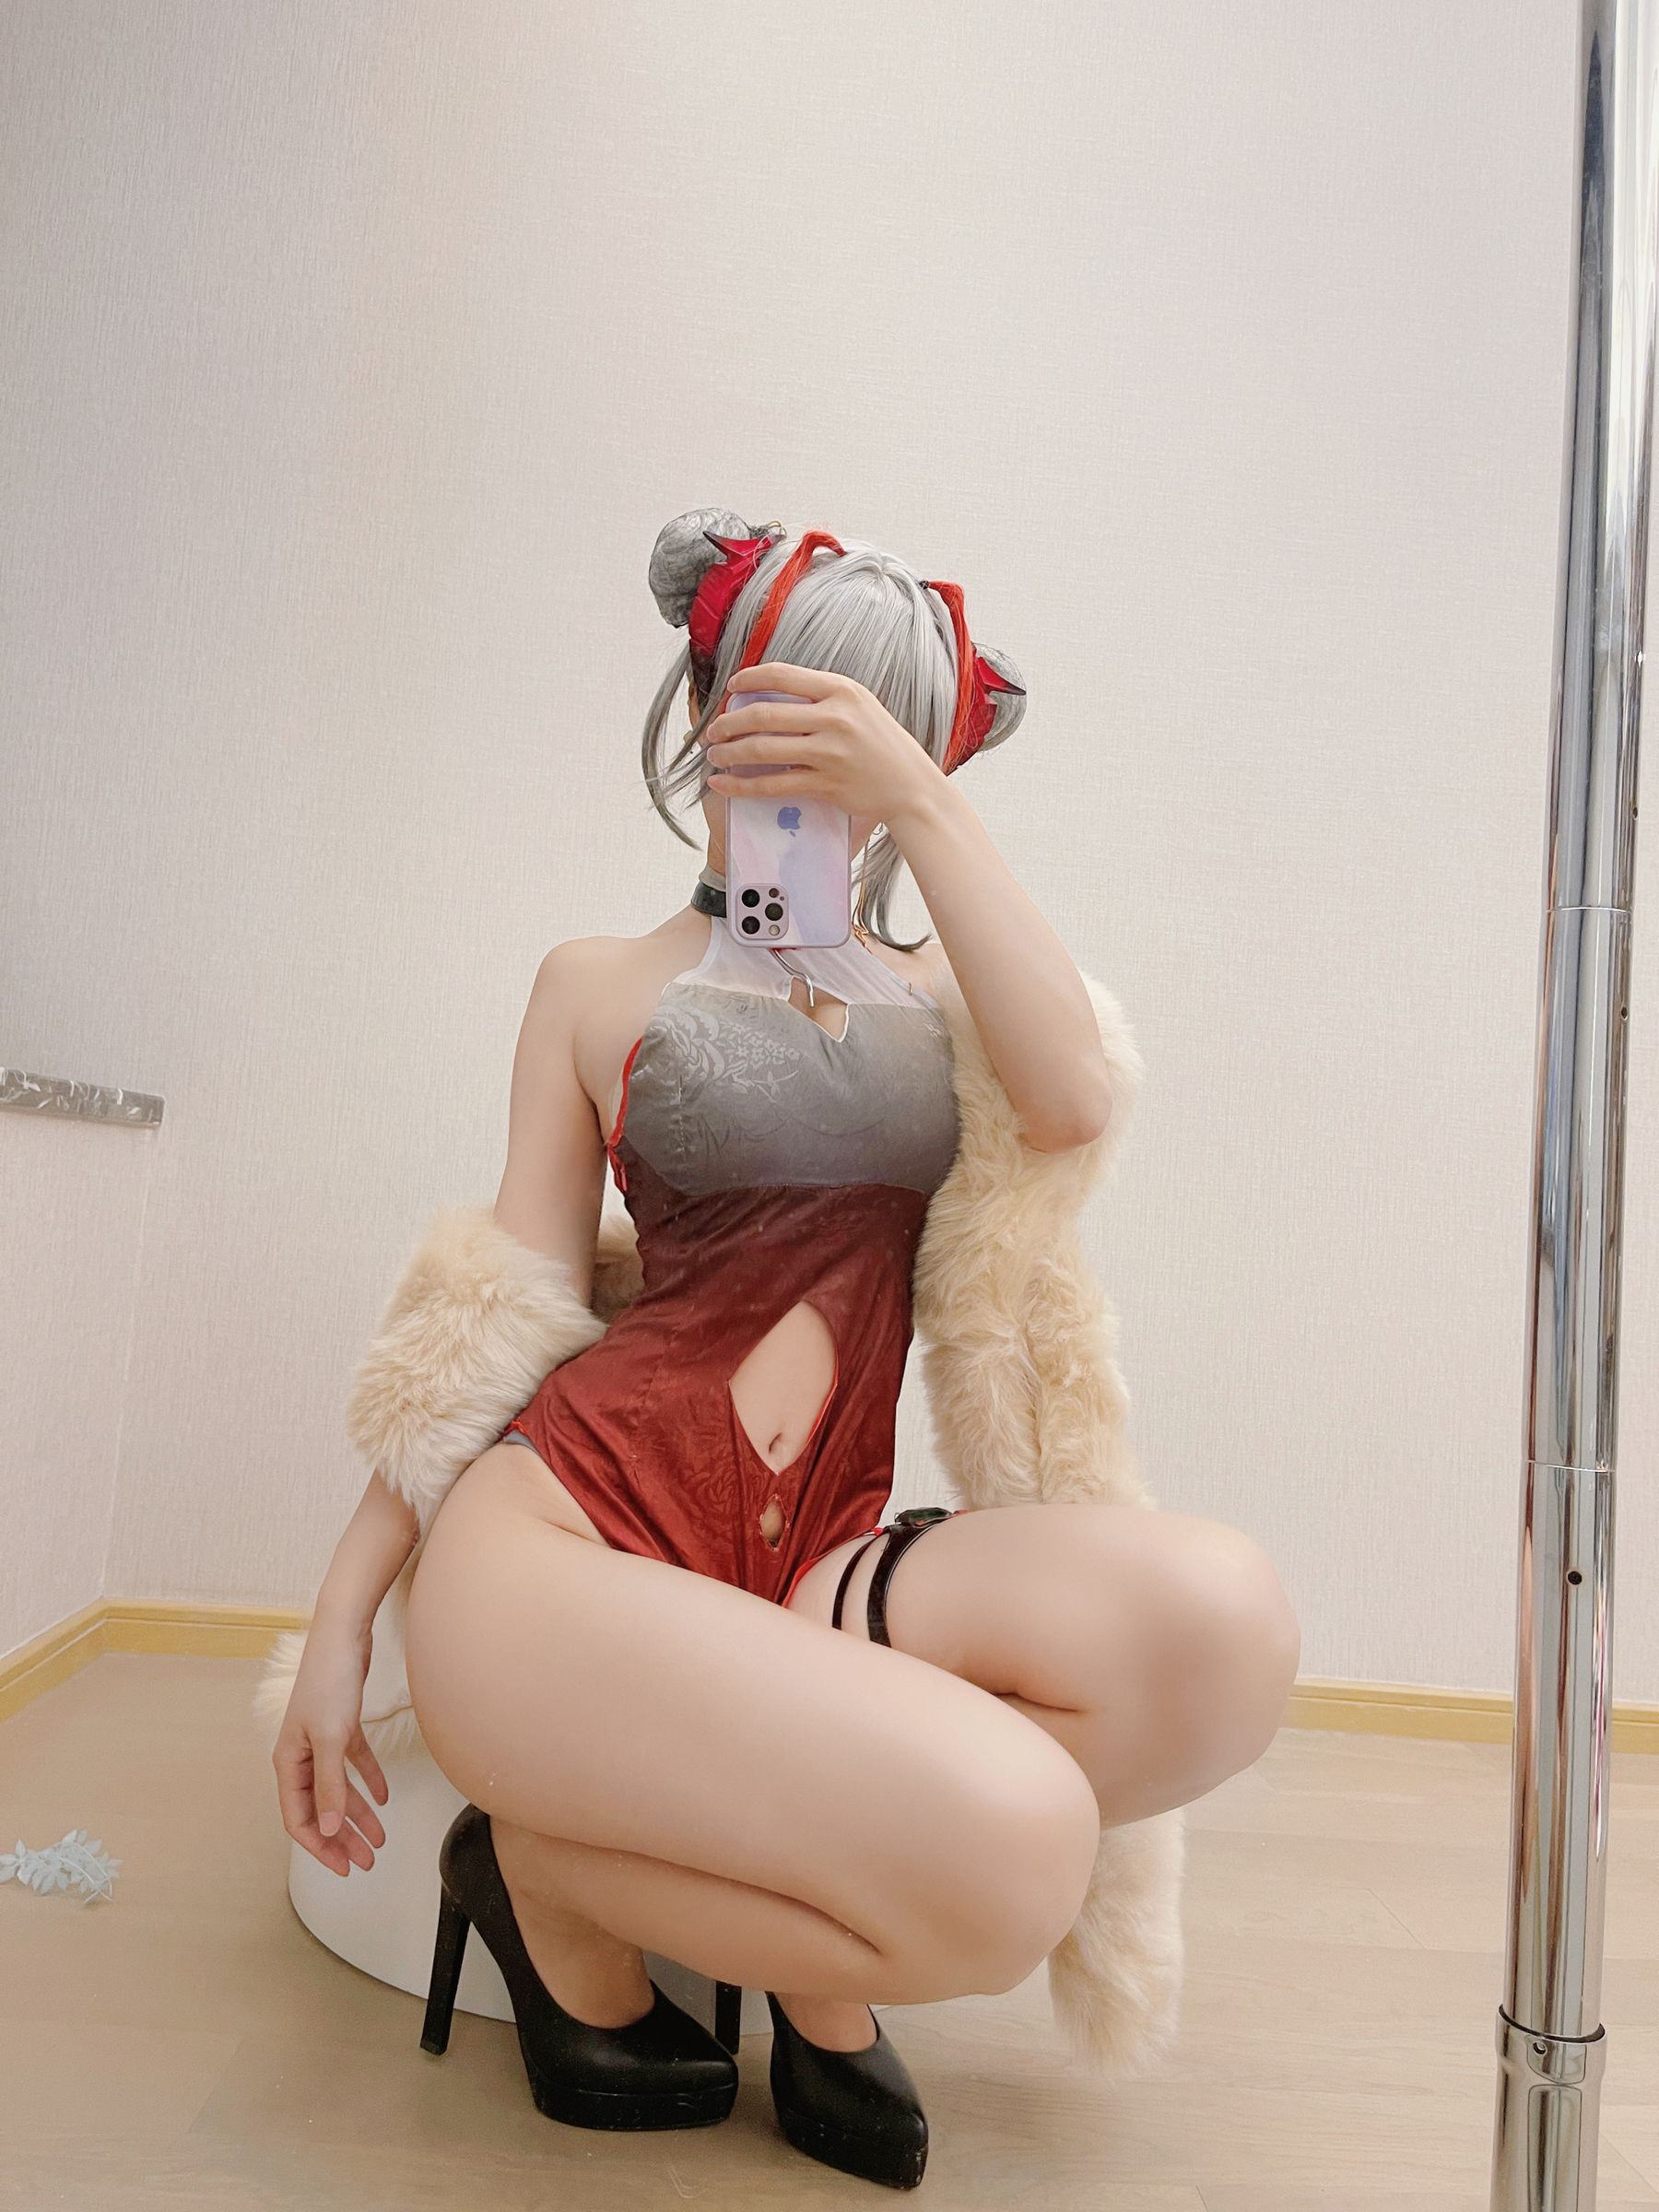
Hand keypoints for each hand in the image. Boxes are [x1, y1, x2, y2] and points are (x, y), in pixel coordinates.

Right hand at [272, 1619, 389, 1876]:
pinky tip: (384, 1798)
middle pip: (320, 1810)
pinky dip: (369, 1781)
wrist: (344, 1635)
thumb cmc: (330, 1683)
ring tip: (380, 1839)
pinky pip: (354, 1764)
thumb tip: (326, 1830)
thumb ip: (329, 1786)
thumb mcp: (331, 1738)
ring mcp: (321, 1742)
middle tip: (366, 1862)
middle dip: (342, 1839)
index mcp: (289, 1763)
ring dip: (358, 1815)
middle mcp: (301, 1756)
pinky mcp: (342, 1726)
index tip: (344, 1868)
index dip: (320, 1848)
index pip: (299, 1819)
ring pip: (339, 1790)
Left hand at [701, 663, 946, 828]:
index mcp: (841, 690)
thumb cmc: (883, 745)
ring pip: (764, 749)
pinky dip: (742, 785)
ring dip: (730, 753)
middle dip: (729, 723)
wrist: (910, 785)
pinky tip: (723, 784)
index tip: (732, 687)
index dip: (749, 679)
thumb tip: (772, 695)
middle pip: (764, 714)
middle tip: (713, 731)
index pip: (782, 675)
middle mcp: (835, 717)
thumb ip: (821, 697)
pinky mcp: (825, 784)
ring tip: (714, 755)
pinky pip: (773, 784)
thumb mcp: (859, 706)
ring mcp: (829, 752)